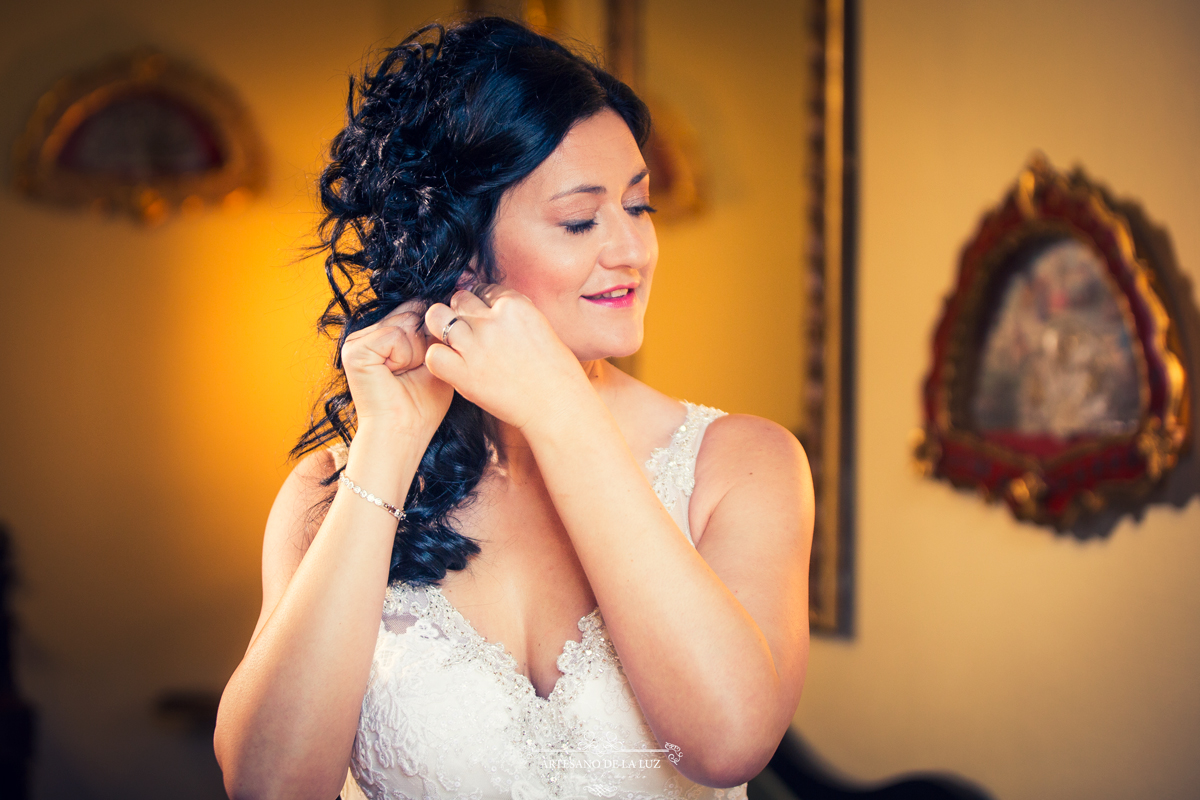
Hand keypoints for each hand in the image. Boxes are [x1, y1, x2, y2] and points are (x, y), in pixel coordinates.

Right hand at [341, 299, 454, 439]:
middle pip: (412, 313)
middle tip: (414, 372)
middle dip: (424, 344)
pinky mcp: (354, 349)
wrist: (404, 433)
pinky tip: (394, 375)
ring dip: (416, 352)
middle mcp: (367, 334)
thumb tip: (443, 304)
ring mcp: (358, 340)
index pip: (416, 310)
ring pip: (405, 322)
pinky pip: (394, 334)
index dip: (431, 334)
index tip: (426, 363)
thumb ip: (435, 332)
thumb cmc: (422, 405)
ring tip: (404, 375)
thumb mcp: (436, 360)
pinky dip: (404, 356)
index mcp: (383, 336)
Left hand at [422, 286, 592, 429]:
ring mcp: (475, 346)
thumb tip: (491, 308)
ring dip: (442, 328)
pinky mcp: (464, 374)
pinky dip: (438, 358)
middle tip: (468, 331)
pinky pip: (433, 354)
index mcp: (515, 305)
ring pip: (437, 318)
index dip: (482, 305)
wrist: (558, 407)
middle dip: (461, 312)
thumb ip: (513, 315)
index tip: (487, 320)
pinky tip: (452, 365)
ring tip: (454, 343)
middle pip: (459, 300)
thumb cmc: (556, 372)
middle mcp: (493, 321)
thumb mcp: (540, 328)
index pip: (484, 289)